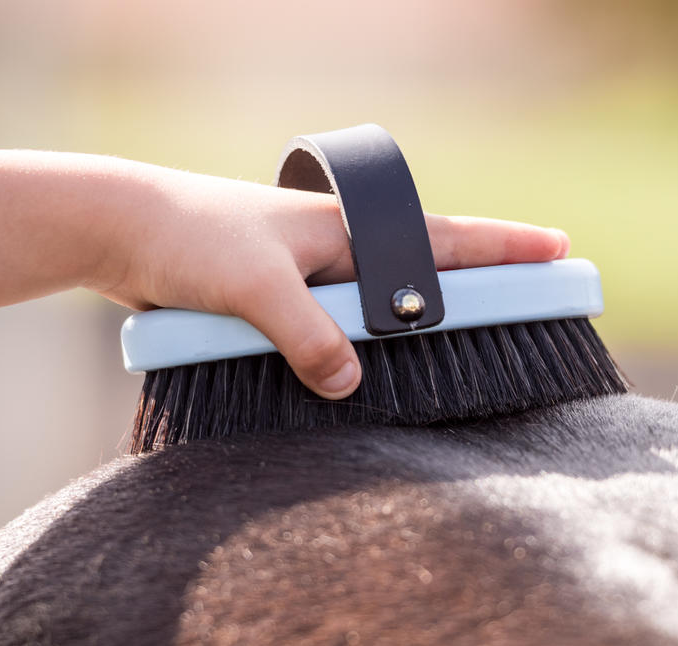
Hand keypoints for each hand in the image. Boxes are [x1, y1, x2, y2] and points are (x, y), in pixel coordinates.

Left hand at [93, 167, 570, 398]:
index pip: (442, 240)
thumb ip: (309, 336)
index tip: (561, 252)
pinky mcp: (270, 300)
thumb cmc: (189, 237)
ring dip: (404, 329)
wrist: (116, 229)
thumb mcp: (257, 288)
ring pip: (370, 308)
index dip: (505, 248)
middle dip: (472, 288)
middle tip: (525, 305)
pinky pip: (325, 329)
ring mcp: (301, 273)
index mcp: (342, 229)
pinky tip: (355, 371)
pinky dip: (346, 348)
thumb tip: (348, 384)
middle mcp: (330, 248)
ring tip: (453, 348)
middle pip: (419, 273)